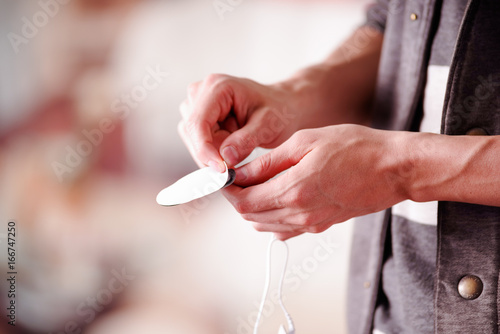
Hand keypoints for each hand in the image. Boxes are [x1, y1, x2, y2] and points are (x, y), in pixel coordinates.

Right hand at [178, 74, 299, 171]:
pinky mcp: (198, 117)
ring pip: (193, 140)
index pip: (198, 123)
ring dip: (214, 152)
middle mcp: (201, 92)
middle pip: (192, 133)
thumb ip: (246, 140)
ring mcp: (196, 104)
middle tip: (238, 160)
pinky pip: (197, 143)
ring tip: (240, 144)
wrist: (282, 107)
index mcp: (218, 87)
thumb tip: (225, 158)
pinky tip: (233, 146)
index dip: (205, 149)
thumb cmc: (279, 110)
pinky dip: (214, 151)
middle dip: (212, 153)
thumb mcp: (269, 125)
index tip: (221, 170)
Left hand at [222, 124, 406, 239]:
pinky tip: (277, 197)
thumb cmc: (356, 148)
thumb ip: (270, 161)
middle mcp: (299, 214)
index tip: (224, 177)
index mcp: (293, 190)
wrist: (393, 170)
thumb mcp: (306, 142)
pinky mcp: (320, 226)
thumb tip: (242, 173)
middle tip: (237, 178)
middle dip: (237, 198)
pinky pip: (284, 230)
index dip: (228, 190)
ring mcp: (311, 224)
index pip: (244, 201)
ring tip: (255, 184)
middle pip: (251, 216)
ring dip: (253, 208)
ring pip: (265, 226)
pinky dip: (271, 218)